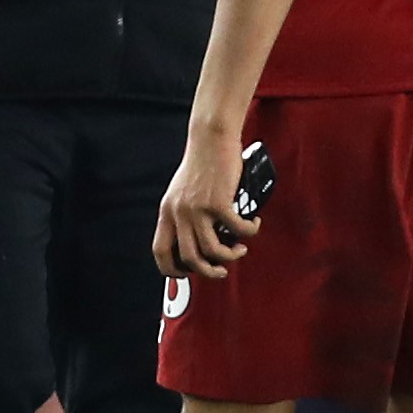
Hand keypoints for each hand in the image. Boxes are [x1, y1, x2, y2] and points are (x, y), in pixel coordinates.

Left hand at [153, 125, 259, 279]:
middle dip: (207, 272)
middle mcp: (179, 212)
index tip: (186, 274)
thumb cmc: (201, 162)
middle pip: (189, 258)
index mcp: (167, 211)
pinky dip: (248, 232)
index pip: (160, 250)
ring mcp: (198, 208)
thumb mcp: (182, 191)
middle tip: (221, 270)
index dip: (171, 269)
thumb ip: (184, 213)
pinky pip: (237, 229)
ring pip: (213, 250)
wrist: (211, 137)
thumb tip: (196, 239)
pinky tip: (252, 225)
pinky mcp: (219, 202)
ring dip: (230, 256)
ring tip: (240, 249)